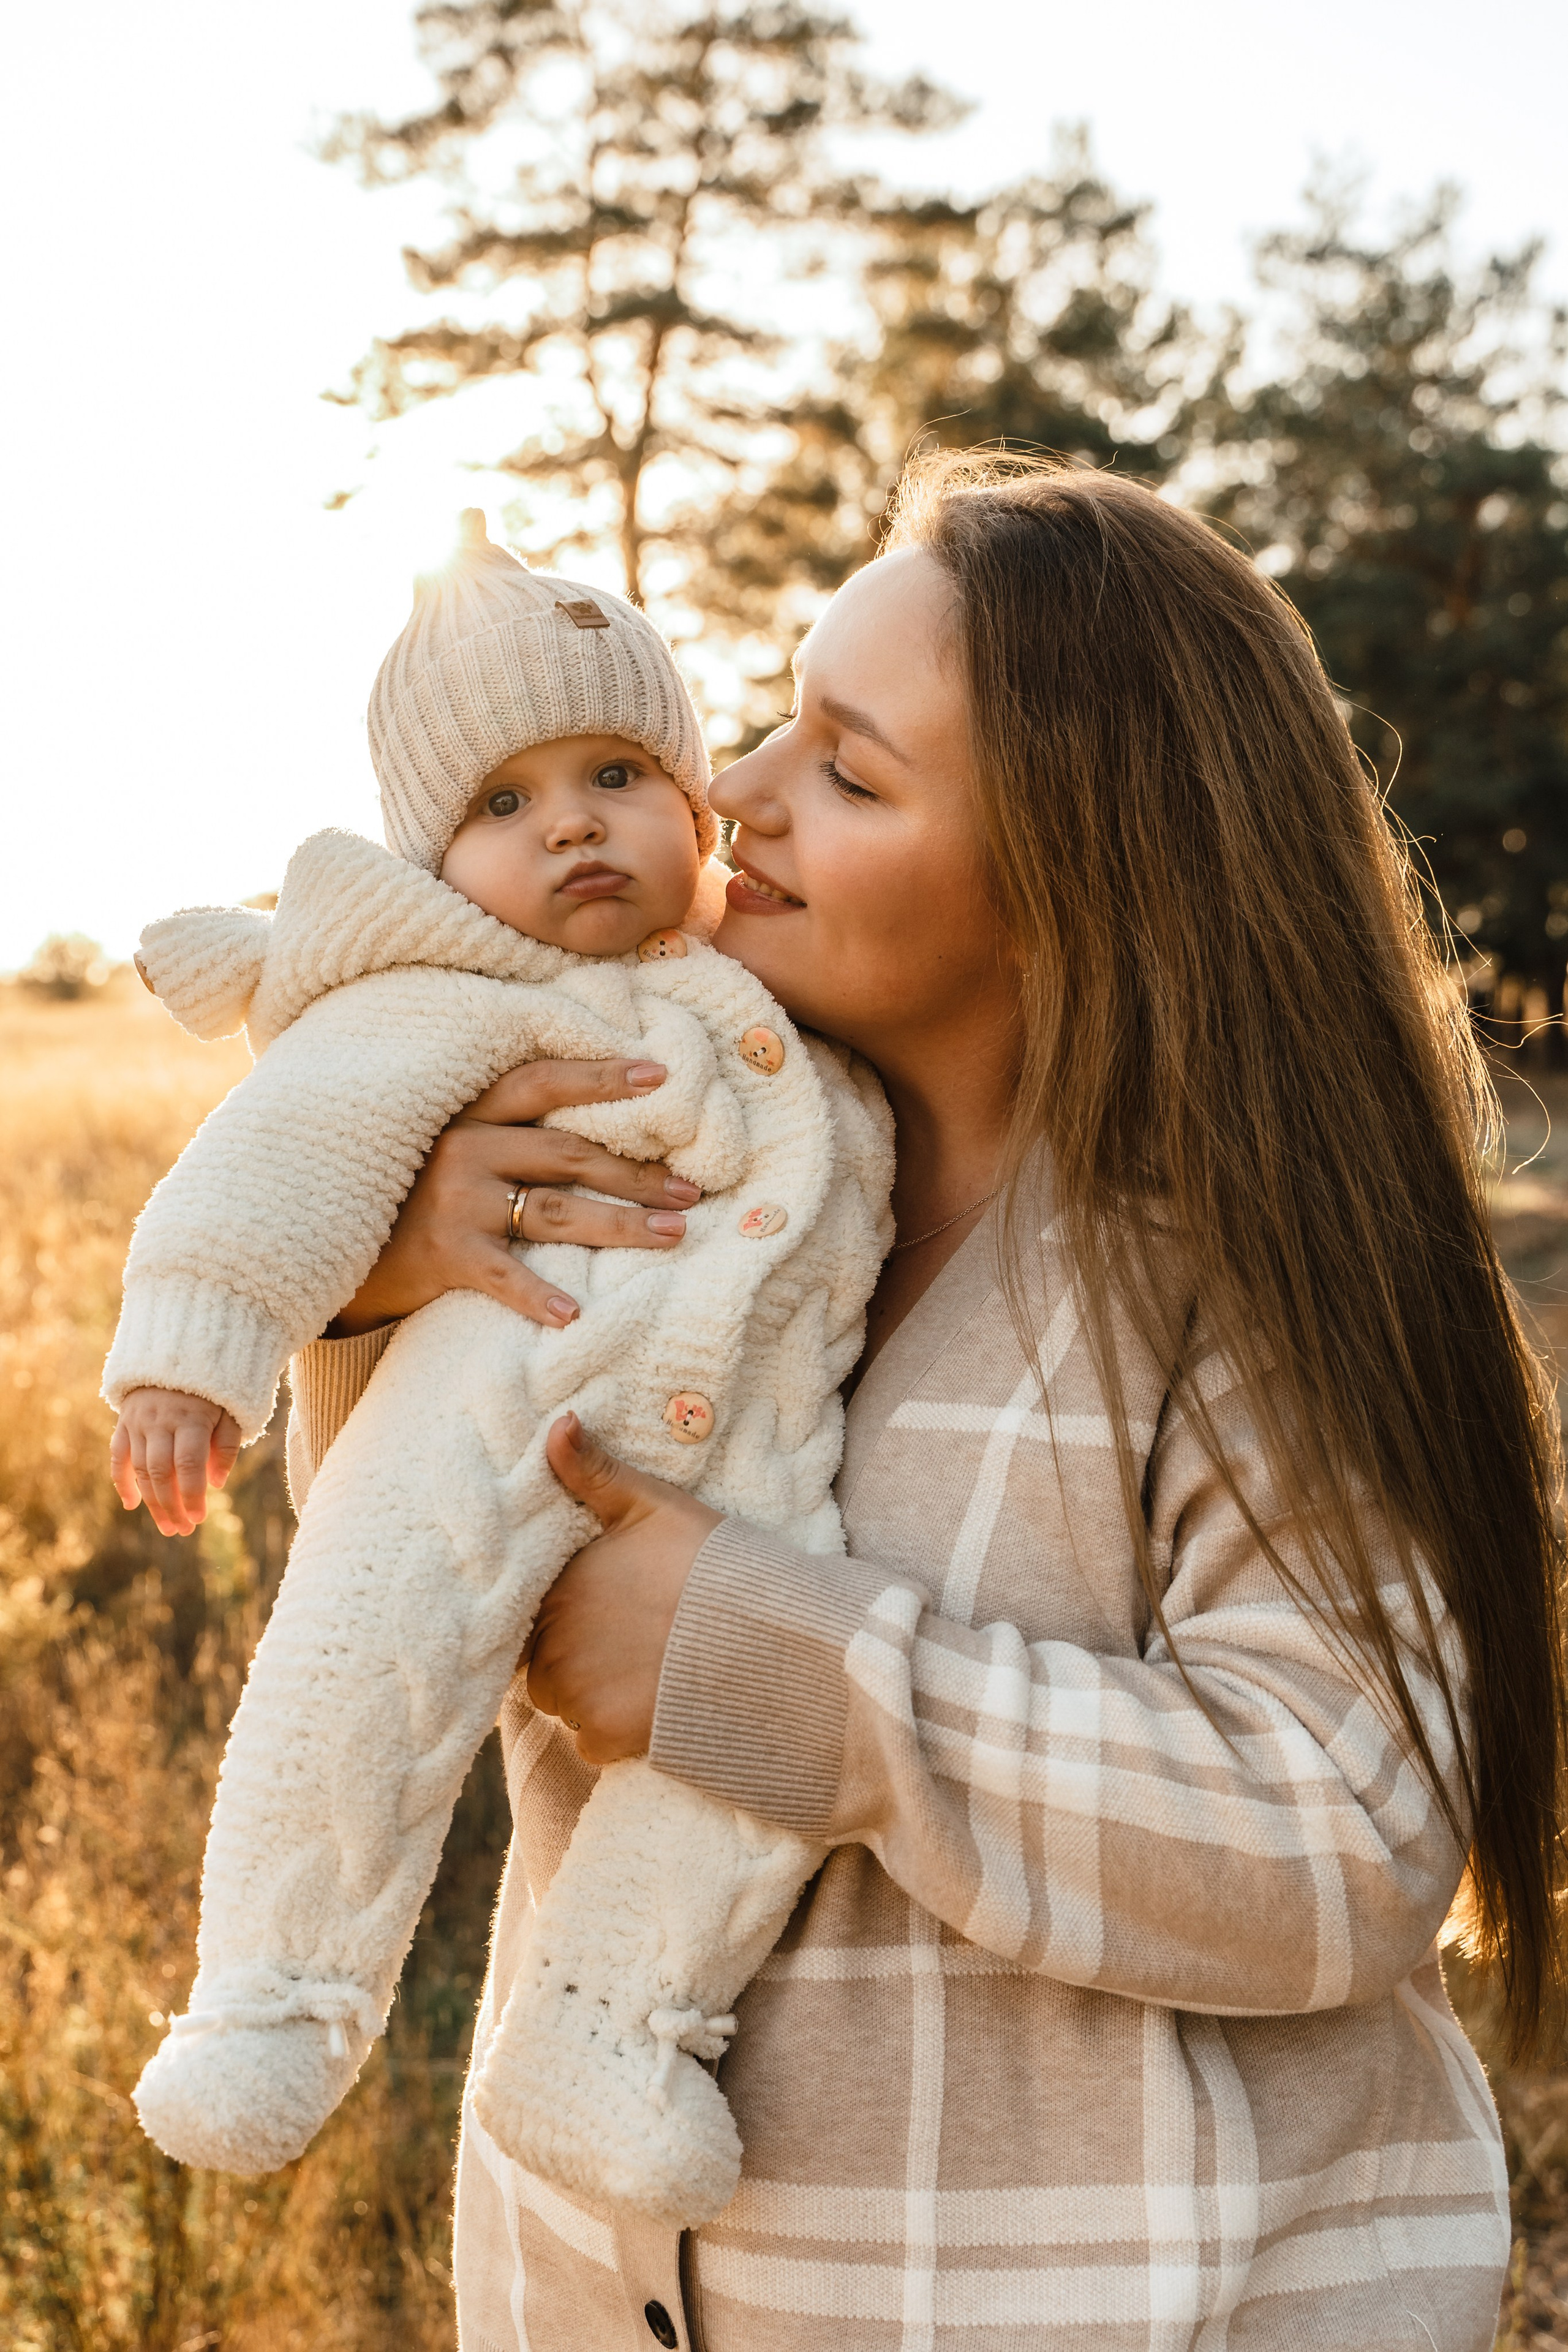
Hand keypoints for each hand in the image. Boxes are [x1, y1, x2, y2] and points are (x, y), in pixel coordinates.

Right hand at [110, 1388, 242, 1537]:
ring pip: (140, 1469)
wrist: (177, 1351)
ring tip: (167, 1526)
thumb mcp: (230, 1410)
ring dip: (152, 1502)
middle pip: (162, 1473)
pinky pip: (118, 1455)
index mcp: (191, 1418)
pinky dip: (121, 1481)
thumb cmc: (213, 1388)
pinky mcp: (124, 1421)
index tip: (199, 1519)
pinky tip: (131, 1504)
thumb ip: (226, 1445)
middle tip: (182, 1530)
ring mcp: (138, 1421)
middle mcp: (161, 1421)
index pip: (189, 1465)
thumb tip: (216, 1484)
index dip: (193, 1495)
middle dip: (171, 1506)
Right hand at [331, 1059, 702, 1335]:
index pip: (542, 1080)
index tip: (661, 1074)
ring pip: (554, 1209)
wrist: (319, 1240)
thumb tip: (585, 1138)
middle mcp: (463, 1145)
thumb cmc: (397, 1194)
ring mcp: (453, 1199)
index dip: (601, 1075)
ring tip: (673, 1234)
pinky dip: (540, 1295)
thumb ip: (498, 1133)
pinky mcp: (441, 1254)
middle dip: (636, 1171)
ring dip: (620, 1223)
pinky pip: (503, 1275)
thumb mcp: (439, 1144)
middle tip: (692, 1189)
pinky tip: (576, 1315)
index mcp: (466, 1111)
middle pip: (568, 1152)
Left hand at [524, 1414, 719, 1763]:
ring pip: (561, 1703)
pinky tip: (652, 1704)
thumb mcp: (653, 1505)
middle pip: (540, 1662)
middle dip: (572, 1656)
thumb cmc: (709, 1564)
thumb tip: (556, 1423)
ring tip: (641, 1672)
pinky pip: (589, 1742)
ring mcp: (576, 1696)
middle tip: (626, 1641)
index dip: (559, 1613)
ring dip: (587, 1695)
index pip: (528, 1610)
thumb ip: (595, 1471)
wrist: (764, 1637)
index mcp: (558, 1588)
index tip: (594, 1612)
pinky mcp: (603, 1737)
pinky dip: (613, 1732)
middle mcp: (552, 1645)